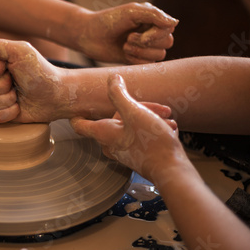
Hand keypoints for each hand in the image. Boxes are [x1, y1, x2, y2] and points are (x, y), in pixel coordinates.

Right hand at [0, 38, 68, 122]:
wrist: (56, 94)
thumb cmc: (40, 71)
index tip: (6, 66)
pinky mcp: (0, 113)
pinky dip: (10, 111)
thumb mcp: (20, 50)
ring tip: (18, 93)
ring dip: (6, 98)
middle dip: (0, 84)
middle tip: (14, 81)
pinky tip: (19, 105)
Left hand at [70, 74, 184, 179]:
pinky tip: (169, 129)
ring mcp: (124, 150)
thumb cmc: (152, 143)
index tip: (80, 103)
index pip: (79, 124)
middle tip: (160, 110)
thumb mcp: (135, 112)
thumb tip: (112, 78)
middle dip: (138, 108)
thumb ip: (119, 95)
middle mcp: (110, 143)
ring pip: (132, 124)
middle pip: (116, 117)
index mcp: (103, 133)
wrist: (172, 171)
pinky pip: (141, 135)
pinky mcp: (138, 154)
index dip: (76, 113)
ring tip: (167, 121)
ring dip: (151, 117)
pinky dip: (154, 128)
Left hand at [74, 2, 177, 63]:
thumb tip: (176, 23)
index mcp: (152, 19)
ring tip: (124, 46)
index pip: (169, 29)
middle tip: (128, 39)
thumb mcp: (132, 12)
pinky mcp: (136, 60)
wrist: (89, 36)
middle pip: (167, 43)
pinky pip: (149, 65)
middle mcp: (152, 32)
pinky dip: (136, 60)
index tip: (137, 33)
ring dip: (140, 52)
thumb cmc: (109, 20)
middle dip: (147, 43)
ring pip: (159, 56)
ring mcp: (145, 47)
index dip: (156, 34)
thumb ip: (155, 15)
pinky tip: (124, 54)